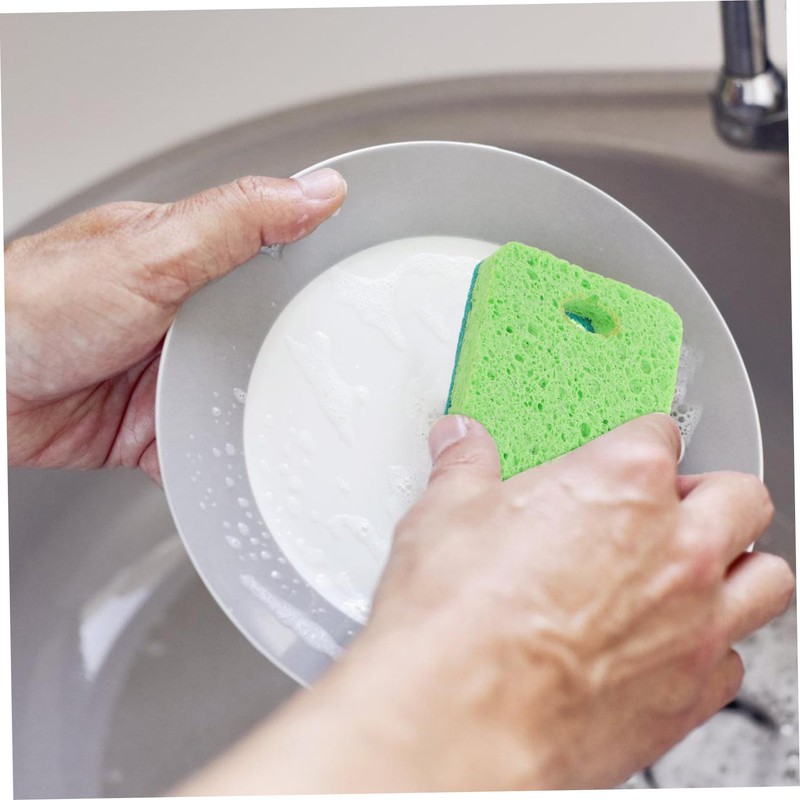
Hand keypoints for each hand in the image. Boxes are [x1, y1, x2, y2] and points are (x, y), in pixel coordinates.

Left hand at [4, 169, 345, 482]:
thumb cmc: (38, 308)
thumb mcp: (153, 252)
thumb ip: (238, 222)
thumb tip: (318, 190)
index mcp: (195, 260)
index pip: (281, 263)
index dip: (327, 279)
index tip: (376, 302)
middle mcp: (190, 318)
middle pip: (272, 342)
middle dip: (304, 365)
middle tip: (349, 387)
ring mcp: (174, 375)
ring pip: (246, 400)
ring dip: (268, 419)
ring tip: (308, 434)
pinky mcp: (157, 427)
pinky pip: (208, 447)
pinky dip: (226, 460)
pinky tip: (251, 466)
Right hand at [174, 413, 793, 793]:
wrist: (453, 724)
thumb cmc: (449, 618)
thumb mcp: (445, 515)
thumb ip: (464, 465)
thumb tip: (458, 437)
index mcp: (617, 484)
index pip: (659, 420)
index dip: (647, 416)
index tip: (641, 415)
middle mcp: (672, 547)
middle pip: (739, 493)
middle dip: (714, 491)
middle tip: (678, 500)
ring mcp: (690, 621)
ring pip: (765, 575)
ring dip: (738, 564)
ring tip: (696, 566)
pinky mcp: (684, 691)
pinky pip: (735, 657)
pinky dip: (716, 641)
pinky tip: (669, 641)